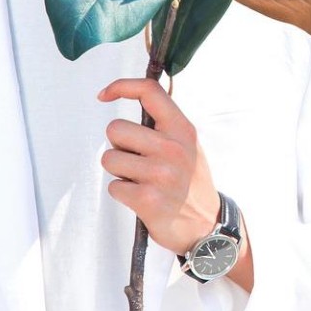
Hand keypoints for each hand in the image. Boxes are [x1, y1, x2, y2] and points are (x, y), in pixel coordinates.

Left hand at [98, 78, 219, 253]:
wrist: (206, 224)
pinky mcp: (147, 199)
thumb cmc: (191, 182)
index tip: (104, 95)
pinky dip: (123, 193)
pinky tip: (142, 197)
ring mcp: (160, 174)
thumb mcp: (189, 145)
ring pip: (109, 159)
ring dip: (119, 171)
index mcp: (183, 130)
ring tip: (140, 180)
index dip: (121, 86)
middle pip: (115, 129)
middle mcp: (172, 148)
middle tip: (136, 159)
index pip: (150, 92)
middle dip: (119, 145)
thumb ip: (165, 125)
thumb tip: (134, 97)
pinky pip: (113, 187)